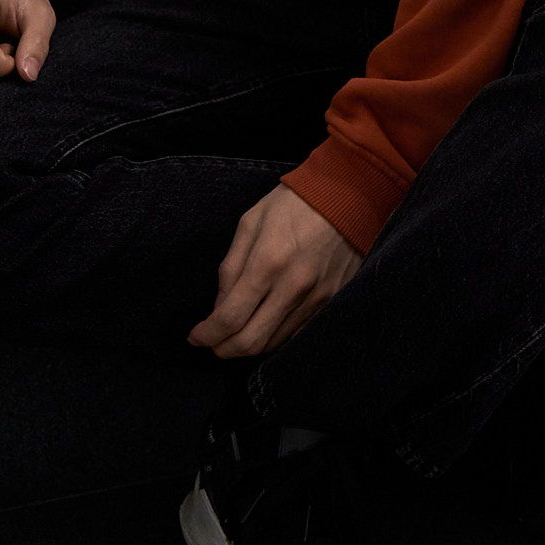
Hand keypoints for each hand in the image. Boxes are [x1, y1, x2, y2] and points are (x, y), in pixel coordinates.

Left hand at [187, 183, 363, 358]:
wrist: (348, 195)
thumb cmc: (292, 203)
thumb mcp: (250, 223)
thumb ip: (231, 267)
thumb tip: (219, 306)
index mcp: (267, 261)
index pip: (230, 316)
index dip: (208, 334)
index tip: (196, 337)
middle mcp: (293, 286)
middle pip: (251, 341)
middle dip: (224, 349)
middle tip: (212, 344)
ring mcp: (316, 297)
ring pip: (274, 342)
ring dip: (248, 346)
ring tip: (234, 335)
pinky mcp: (331, 300)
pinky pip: (296, 333)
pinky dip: (274, 337)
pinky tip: (263, 327)